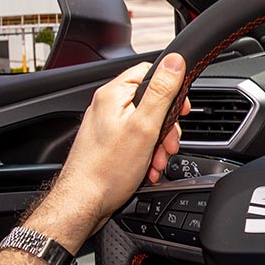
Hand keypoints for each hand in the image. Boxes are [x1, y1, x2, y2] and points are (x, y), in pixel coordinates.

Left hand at [22, 54, 190, 247]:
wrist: (83, 203)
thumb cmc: (107, 170)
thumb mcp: (144, 127)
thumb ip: (161, 92)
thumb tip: (175, 61)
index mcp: (113, 95)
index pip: (150, 72)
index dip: (171, 89)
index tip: (180, 109)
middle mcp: (107, 106)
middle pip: (151, 101)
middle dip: (166, 126)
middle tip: (168, 143)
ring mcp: (107, 126)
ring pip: (145, 124)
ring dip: (158, 144)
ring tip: (156, 162)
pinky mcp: (108, 144)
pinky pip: (135, 141)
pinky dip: (146, 154)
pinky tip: (147, 169)